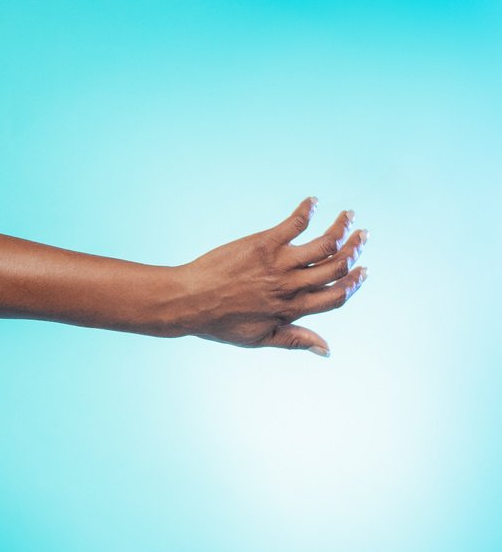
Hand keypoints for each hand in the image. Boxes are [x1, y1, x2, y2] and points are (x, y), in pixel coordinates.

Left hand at [174, 198, 368, 355]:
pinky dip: (306, 211)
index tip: (364, 271)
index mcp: (291, 309)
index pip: (335, 296)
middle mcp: (289, 286)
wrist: (187, 301)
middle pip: (335, 267)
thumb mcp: (259, 338)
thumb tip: (328, 350)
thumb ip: (296, 340)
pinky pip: (293, 224)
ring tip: (348, 216)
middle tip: (363, 237)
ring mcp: (278, 264)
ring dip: (340, 228)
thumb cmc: (219, 322)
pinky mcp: (263, 244)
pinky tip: (312, 201)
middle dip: (354, 251)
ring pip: (323, 244)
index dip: (354, 283)